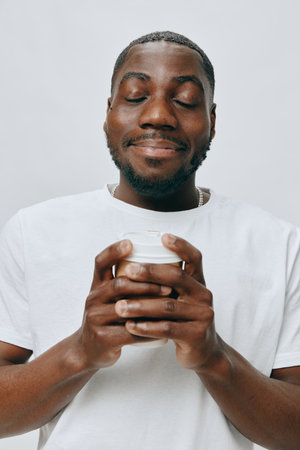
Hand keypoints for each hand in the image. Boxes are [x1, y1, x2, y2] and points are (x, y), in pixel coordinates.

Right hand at [75, 240, 171, 369]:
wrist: (88, 349)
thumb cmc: (106, 317)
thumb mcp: (108, 296)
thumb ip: (123, 279)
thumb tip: (154, 259)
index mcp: (96, 285)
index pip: (101, 263)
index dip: (114, 251)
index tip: (130, 243)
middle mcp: (93, 299)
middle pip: (119, 285)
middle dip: (146, 283)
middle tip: (169, 284)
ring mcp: (95, 319)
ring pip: (126, 309)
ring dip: (151, 304)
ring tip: (169, 303)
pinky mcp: (102, 339)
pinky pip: (130, 332)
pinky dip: (149, 329)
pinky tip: (163, 327)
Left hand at [115, 234, 220, 371]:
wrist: (204, 352)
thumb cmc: (185, 320)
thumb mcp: (183, 298)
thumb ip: (169, 283)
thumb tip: (136, 261)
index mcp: (199, 283)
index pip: (194, 258)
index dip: (181, 245)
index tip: (162, 236)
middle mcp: (204, 295)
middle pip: (176, 277)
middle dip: (150, 272)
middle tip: (128, 271)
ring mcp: (203, 315)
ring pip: (167, 305)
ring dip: (141, 305)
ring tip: (120, 306)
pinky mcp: (196, 335)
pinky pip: (168, 328)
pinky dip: (147, 327)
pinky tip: (131, 326)